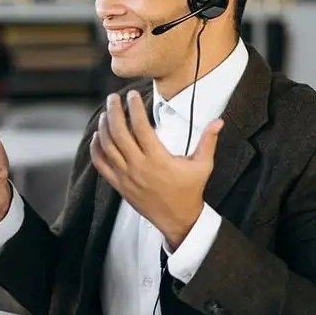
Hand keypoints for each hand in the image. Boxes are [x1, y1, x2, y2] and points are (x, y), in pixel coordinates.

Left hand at [89, 90, 223, 247]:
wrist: (178, 219)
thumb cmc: (190, 190)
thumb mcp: (203, 165)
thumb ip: (208, 141)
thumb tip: (219, 121)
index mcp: (158, 159)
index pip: (140, 127)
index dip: (134, 108)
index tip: (132, 95)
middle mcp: (139, 167)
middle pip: (119, 133)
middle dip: (114, 111)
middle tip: (113, 97)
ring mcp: (126, 176)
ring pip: (107, 146)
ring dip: (104, 126)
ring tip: (107, 111)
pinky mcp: (118, 185)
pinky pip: (100, 164)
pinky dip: (96, 148)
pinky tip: (97, 135)